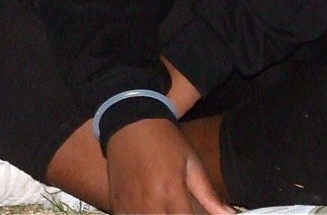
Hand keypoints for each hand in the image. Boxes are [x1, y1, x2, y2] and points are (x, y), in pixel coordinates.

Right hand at [105, 119, 232, 214]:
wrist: (129, 121)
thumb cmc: (164, 140)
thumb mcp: (191, 163)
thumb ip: (210, 196)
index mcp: (171, 190)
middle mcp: (149, 200)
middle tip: (178, 211)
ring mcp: (130, 202)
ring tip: (165, 210)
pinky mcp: (116, 201)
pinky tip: (148, 210)